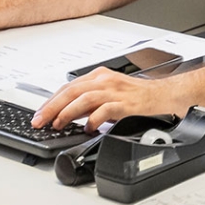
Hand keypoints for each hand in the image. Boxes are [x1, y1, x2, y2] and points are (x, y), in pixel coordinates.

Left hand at [32, 68, 177, 132]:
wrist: (166, 95)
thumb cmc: (138, 97)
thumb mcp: (110, 96)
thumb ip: (90, 104)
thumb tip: (67, 116)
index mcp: (100, 76)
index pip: (68, 87)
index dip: (50, 101)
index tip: (38, 115)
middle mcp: (106, 81)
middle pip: (72, 90)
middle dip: (52, 106)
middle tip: (39, 120)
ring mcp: (117, 91)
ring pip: (85, 98)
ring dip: (68, 112)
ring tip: (58, 124)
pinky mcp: (127, 104)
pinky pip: (106, 109)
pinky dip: (94, 120)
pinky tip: (88, 128)